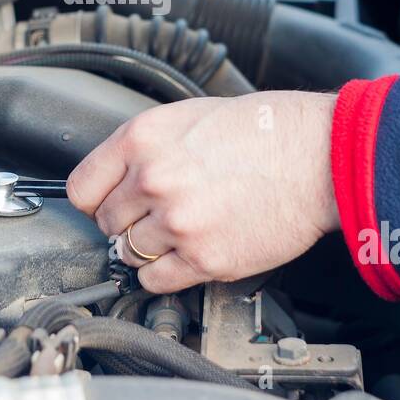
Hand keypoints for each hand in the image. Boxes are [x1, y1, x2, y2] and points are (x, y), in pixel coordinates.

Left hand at [67, 92, 338, 293]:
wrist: (318, 156)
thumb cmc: (265, 131)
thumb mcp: (189, 117)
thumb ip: (146, 148)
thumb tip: (118, 178)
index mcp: (143, 139)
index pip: (81, 189)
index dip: (96, 200)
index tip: (107, 205)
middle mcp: (153, 180)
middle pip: (106, 223)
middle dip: (128, 222)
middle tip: (157, 215)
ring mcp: (177, 222)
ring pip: (129, 254)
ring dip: (148, 249)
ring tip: (179, 231)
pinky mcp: (204, 258)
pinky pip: (156, 282)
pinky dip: (165, 275)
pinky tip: (186, 255)